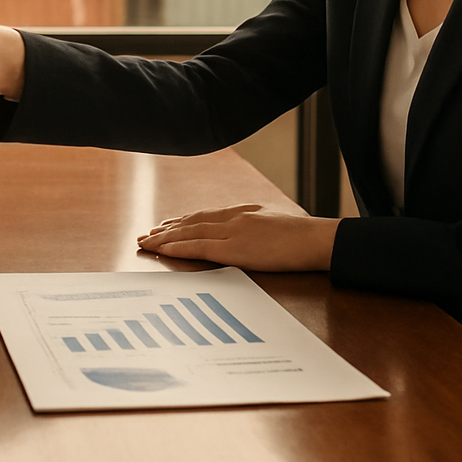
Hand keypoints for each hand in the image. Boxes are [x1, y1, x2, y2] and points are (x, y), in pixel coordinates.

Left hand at [136, 204, 340, 271]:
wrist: (315, 239)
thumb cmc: (303, 234)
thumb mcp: (274, 220)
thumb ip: (256, 223)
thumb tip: (248, 231)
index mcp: (243, 211)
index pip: (205, 215)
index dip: (183, 220)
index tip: (167, 224)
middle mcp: (232, 218)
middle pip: (192, 222)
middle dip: (167, 229)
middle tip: (147, 233)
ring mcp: (232, 232)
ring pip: (189, 234)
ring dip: (165, 238)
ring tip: (146, 241)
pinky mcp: (233, 249)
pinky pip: (198, 248)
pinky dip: (178, 247)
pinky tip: (163, 249)